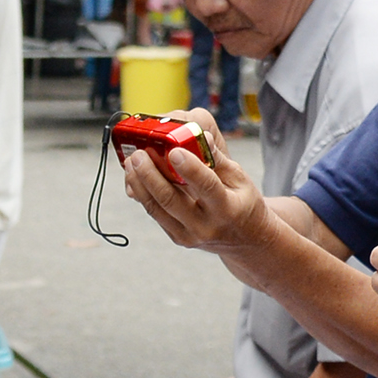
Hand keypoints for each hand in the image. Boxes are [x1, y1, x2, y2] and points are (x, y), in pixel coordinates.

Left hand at [116, 108, 265, 251]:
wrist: (245, 240)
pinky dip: (143, 194)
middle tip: (140, 154)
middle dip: (151, 174)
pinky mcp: (176, 237)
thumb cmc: (243, 204)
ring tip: (131, 162)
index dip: (190, 168)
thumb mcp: (240, 179)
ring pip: (156, 209)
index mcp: (226, 209)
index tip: (175, 151)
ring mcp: (188, 235)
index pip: (207, 186)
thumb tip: (201, 137)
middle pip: (171, 200)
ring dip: (140, 183)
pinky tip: (135, 176)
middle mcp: (205, 226)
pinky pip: (155, 214)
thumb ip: (218, 159)